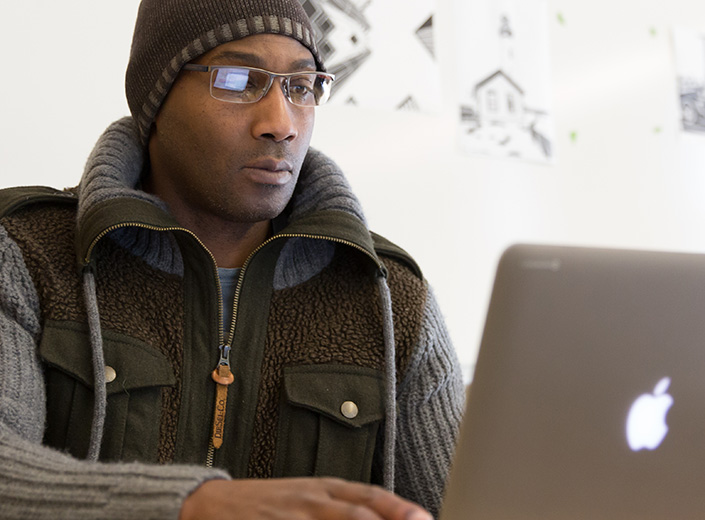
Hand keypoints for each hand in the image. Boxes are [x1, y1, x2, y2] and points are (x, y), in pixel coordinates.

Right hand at [179, 477, 432, 519]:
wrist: (212, 504)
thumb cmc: (268, 504)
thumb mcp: (306, 496)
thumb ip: (341, 505)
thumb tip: (381, 513)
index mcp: (323, 488)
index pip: (368, 496)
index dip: (397, 508)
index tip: (423, 518)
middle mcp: (312, 500)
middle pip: (357, 514)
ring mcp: (292, 516)